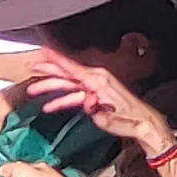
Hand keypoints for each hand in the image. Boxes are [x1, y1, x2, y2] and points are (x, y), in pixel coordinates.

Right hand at [17, 49, 172, 158]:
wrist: (144, 124)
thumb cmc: (132, 118)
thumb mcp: (112, 117)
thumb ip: (96, 110)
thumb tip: (88, 105)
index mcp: (101, 80)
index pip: (74, 67)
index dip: (58, 59)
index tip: (45, 52)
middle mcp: (97, 81)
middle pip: (68, 74)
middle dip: (49, 72)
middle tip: (33, 68)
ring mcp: (96, 88)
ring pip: (69, 85)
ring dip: (52, 88)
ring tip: (35, 90)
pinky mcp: (96, 97)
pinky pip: (75, 96)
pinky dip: (62, 100)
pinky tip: (51, 106)